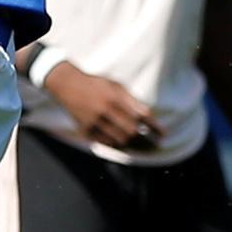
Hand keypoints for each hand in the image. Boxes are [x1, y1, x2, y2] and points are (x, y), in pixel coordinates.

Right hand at [41, 63, 159, 150]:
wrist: (67, 84)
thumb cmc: (96, 83)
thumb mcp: (116, 86)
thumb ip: (132, 101)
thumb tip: (148, 117)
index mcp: (116, 97)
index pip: (141, 115)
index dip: (154, 127)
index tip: (163, 135)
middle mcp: (105, 109)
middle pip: (132, 131)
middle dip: (146, 141)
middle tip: (155, 147)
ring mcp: (94, 121)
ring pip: (119, 140)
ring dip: (132, 145)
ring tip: (142, 148)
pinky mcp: (85, 129)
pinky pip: (105, 142)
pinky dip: (116, 144)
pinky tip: (124, 144)